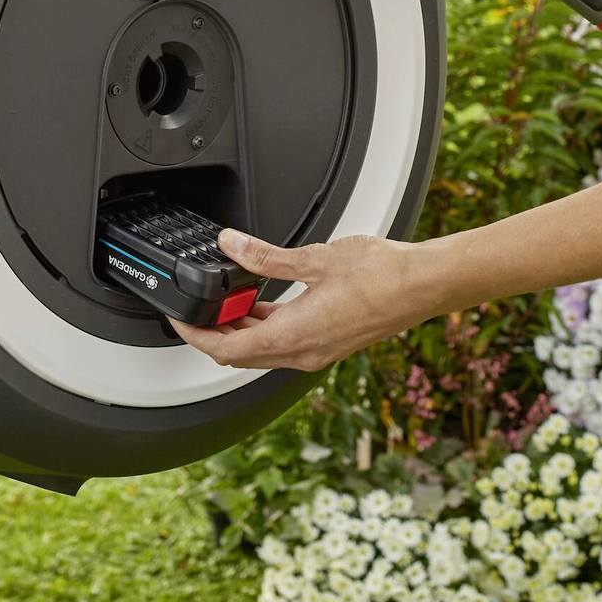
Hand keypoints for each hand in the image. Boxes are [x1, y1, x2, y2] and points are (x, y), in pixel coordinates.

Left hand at [166, 228, 436, 372]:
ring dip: (240, 331)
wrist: (423, 285)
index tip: (178, 320)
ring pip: (263, 351)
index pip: (227, 349)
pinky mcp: (330, 343)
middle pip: (241, 356)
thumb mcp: (314, 258)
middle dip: (213, 335)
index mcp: (294, 337)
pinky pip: (285, 344)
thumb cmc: (382, 275)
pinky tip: (263, 302)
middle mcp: (304, 353)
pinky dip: (266, 327)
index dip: (195, 336)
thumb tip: (231, 246)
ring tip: (225, 300)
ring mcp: (318, 351)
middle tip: (195, 309)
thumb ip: (266, 257)